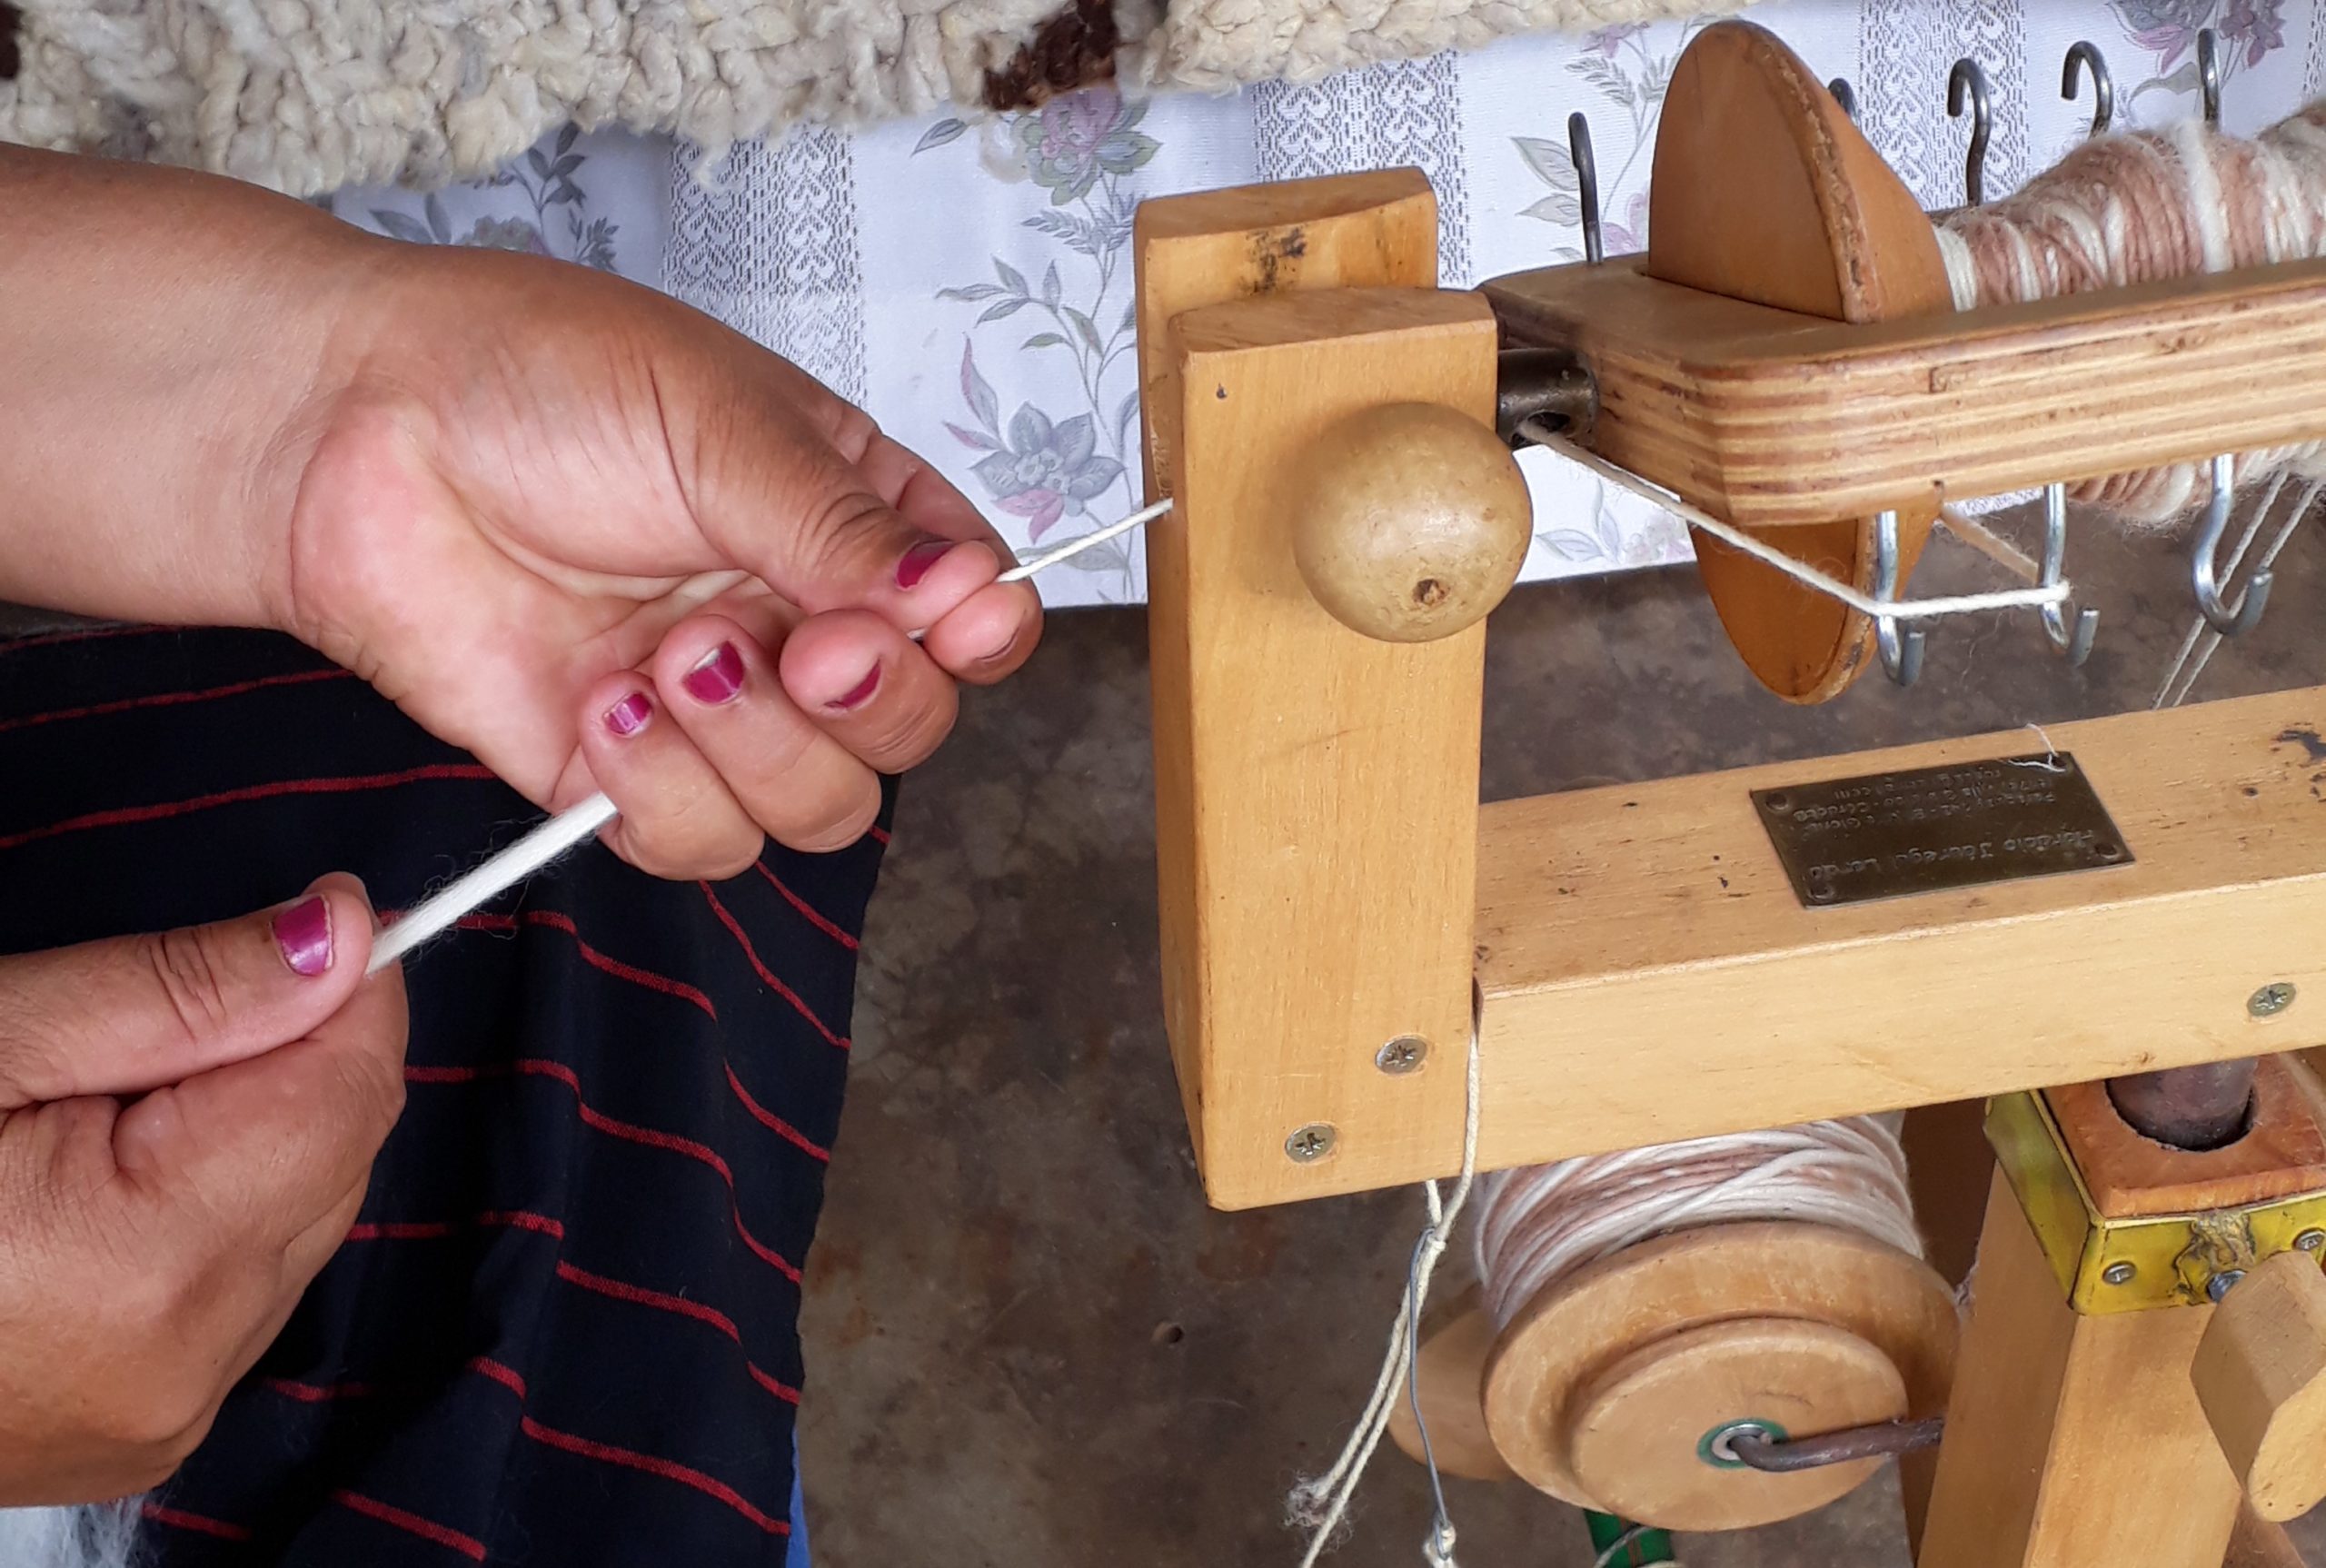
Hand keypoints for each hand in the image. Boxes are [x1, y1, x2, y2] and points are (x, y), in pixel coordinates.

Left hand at [0, 148, 1042, 877]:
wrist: (349, 434)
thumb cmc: (534, 380)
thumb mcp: (717, 423)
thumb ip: (847, 530)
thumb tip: (972, 600)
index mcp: (849, 517)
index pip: (973, 610)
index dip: (977, 636)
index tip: (944, 622)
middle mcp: (796, 621)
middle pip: (909, 730)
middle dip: (867, 704)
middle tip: (797, 645)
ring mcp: (713, 708)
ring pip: (820, 809)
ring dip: (758, 749)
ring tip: (666, 656)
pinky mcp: (621, 776)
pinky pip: (703, 845)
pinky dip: (665, 795)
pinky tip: (601, 704)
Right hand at [0, 877, 403, 1503]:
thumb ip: (180, 991)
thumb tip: (347, 936)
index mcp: (148, 1266)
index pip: (354, 1084)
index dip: (343, 979)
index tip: (304, 909)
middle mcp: (182, 1365)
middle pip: (338, 1150)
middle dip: (286, 1054)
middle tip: (142, 1015)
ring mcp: (162, 1416)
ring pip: (302, 1216)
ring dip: (248, 1133)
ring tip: (96, 1103)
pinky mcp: (138, 1434)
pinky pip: (242, 1285)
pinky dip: (208, 1210)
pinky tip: (96, 1182)